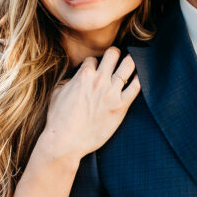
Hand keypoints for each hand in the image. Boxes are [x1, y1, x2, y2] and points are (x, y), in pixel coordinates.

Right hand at [41, 47, 140, 162]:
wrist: (64, 143)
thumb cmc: (58, 120)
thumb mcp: (57, 94)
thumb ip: (67, 81)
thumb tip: (73, 78)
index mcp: (83, 75)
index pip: (94, 58)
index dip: (95, 64)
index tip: (97, 70)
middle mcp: (99, 80)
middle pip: (114, 53)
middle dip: (115, 55)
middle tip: (117, 62)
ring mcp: (111, 93)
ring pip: (128, 65)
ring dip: (130, 63)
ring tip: (130, 66)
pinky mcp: (120, 106)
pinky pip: (136, 86)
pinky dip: (139, 79)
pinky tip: (138, 79)